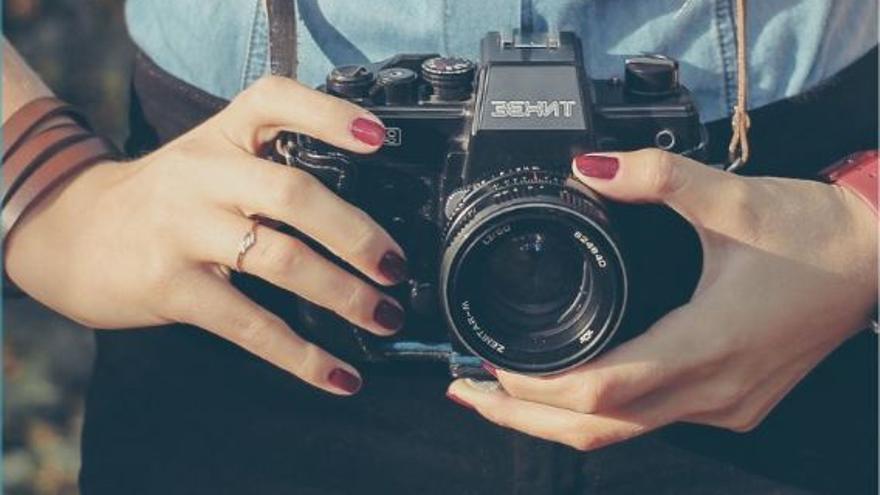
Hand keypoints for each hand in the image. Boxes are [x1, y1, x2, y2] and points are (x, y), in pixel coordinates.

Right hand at [5, 76, 406, 394]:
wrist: (71, 231)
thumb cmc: (164, 197)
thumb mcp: (209, 158)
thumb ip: (269, 165)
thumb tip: (361, 214)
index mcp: (222, 135)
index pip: (275, 101)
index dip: (330, 115)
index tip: (379, 139)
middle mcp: (204, 174)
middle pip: (293, 194)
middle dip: (356, 234)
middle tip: (395, 266)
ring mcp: (184, 229)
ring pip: (280, 260)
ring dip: (343, 294)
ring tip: (384, 316)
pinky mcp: (172, 286)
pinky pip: (250, 324)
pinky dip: (302, 355)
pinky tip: (338, 375)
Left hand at [446, 149, 877, 449]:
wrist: (876, 258)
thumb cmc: (814, 235)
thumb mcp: (733, 196)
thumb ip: (656, 177)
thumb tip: (588, 168)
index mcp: (706, 345)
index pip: (601, 389)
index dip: (536, 387)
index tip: (489, 369)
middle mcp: (712, 391)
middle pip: (598, 429)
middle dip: (523, 418)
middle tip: (467, 393)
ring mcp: (723, 405)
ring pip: (622, 433)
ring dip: (556, 419)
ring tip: (502, 396)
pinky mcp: (730, 402)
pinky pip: (649, 421)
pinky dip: (600, 412)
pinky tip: (572, 390)